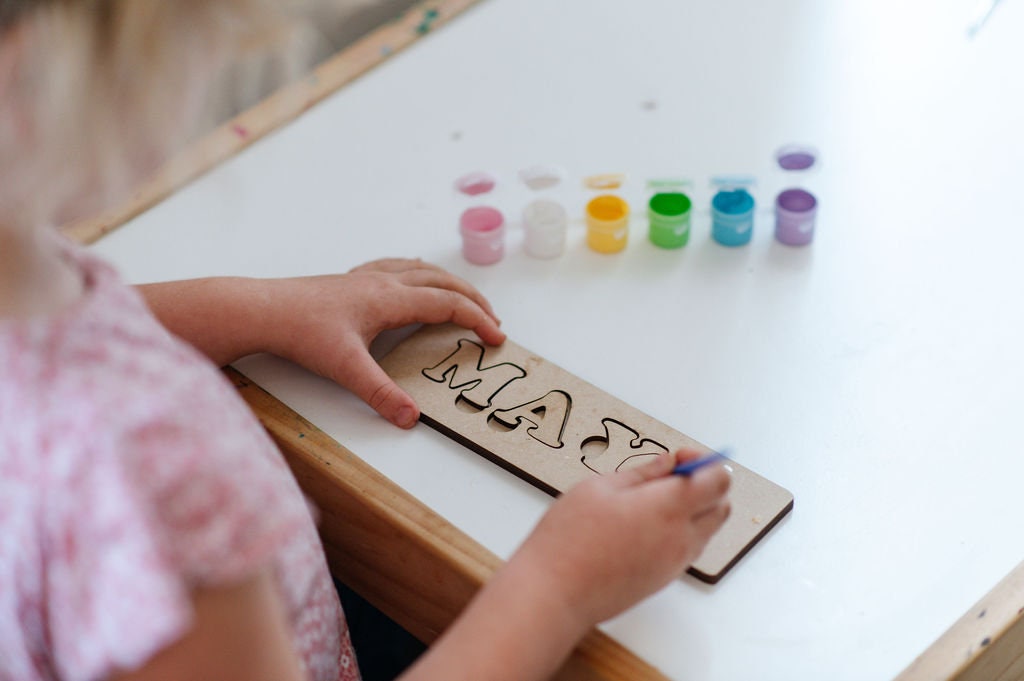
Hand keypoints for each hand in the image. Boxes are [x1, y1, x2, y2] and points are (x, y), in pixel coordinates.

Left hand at [264, 258, 504, 427]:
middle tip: (492, 320)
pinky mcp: (350, 281)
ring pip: (421, 270)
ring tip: (464, 297)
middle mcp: (384, 282)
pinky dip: (417, 272)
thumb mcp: (345, 368)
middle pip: (442, 282)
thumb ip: (381, 393)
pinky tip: (412, 276)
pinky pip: (396, 268)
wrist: (264, 309)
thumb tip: (410, 417)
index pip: (448, 304)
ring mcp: (366, 278)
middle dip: (473, 300)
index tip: (496, 337)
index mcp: (390, 299)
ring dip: (448, 283)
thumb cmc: (301, 332)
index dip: (477, 319)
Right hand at [512, 449, 730, 627]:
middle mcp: (680, 538)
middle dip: (704, 486)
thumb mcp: (599, 487)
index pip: (718, 480)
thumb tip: (667, 464)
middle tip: (669, 476)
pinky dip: (678, 532)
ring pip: (705, 530)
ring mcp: (674, 563)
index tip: (681, 457)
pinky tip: (641, 525)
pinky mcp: (662, 580)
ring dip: (692, 510)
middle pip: (721, 506)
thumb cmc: (569, 540)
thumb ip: (642, 473)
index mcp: (669, 507)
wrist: (555, 593)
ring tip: (649, 501)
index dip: (705, 462)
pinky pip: (686, 549)